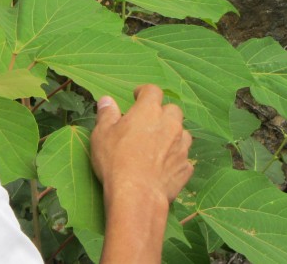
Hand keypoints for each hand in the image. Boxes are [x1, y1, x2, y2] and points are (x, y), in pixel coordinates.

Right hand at [91, 85, 192, 263]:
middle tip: (149, 123)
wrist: (137, 195)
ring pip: (183, 133)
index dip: (144, 91)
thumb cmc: (116, 160)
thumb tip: (106, 100)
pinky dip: (175, 159)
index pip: (152, 90)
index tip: (137, 96)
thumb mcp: (101, 134)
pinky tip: (164, 166)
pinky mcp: (185, 168)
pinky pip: (184, 158)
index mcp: (149, 111)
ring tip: (158, 145)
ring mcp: (181, 146)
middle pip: (173, 109)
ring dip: (172, 135)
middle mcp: (170, 124)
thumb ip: (106, 114)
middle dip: (163, 113)